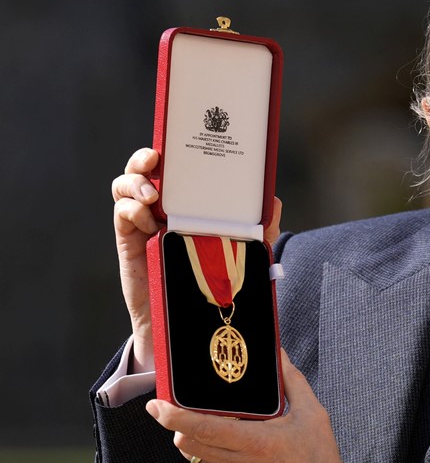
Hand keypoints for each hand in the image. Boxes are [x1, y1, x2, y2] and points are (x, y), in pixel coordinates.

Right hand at [111, 148, 282, 373]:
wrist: (191, 317)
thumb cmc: (217, 275)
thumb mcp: (245, 246)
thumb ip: (262, 225)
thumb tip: (274, 201)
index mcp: (188, 199)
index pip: (175, 166)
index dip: (171, 149)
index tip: (175, 145)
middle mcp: (163, 205)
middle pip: (143, 168)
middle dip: (144, 157)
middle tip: (154, 160)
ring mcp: (143, 221)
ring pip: (124, 186)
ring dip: (134, 182)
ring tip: (151, 196)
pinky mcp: (130, 239)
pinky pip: (121, 214)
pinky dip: (131, 211)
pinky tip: (149, 223)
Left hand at [146, 350, 352, 462]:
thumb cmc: (318, 455)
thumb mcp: (312, 412)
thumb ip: (291, 380)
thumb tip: (278, 353)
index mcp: (256, 441)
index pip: (205, 428)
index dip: (176, 416)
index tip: (157, 405)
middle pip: (188, 444)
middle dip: (175, 424)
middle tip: (172, 407)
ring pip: (194, 457)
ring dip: (190, 438)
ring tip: (201, 422)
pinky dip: (205, 453)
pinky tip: (223, 442)